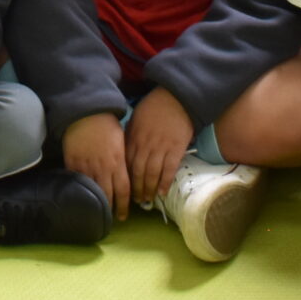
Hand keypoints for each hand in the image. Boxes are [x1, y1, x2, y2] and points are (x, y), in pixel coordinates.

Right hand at [63, 111, 131, 220]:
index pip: (124, 190)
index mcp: (118, 163)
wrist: (86, 113)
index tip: (124, 216)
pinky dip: (79, 190)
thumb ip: (124, 161)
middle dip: (111, 209)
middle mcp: (104, 168)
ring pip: (92, 191)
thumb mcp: (122, 143)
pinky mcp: (73, 163)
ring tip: (96, 211)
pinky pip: (76, 181)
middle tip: (111, 218)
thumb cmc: (107, 126)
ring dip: (96, 203)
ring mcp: (87, 166)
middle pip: (108, 195)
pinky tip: (80, 196)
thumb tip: (127, 176)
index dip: (124, 206)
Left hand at [124, 87, 195, 205]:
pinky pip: (169, 170)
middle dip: (136, 188)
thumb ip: (130, 137)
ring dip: (149, 189)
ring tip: (148, 199)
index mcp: (133, 137)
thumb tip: (125, 154)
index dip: (125, 178)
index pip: (126, 163)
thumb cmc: (154, 108)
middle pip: (137, 172)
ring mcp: (161, 148)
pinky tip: (162, 193)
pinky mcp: (176, 149)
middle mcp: (145, 145)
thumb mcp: (135, 119)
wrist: (175, 98)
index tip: (124, 189)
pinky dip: (165, 183)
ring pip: (152, 174)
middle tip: (136, 201)